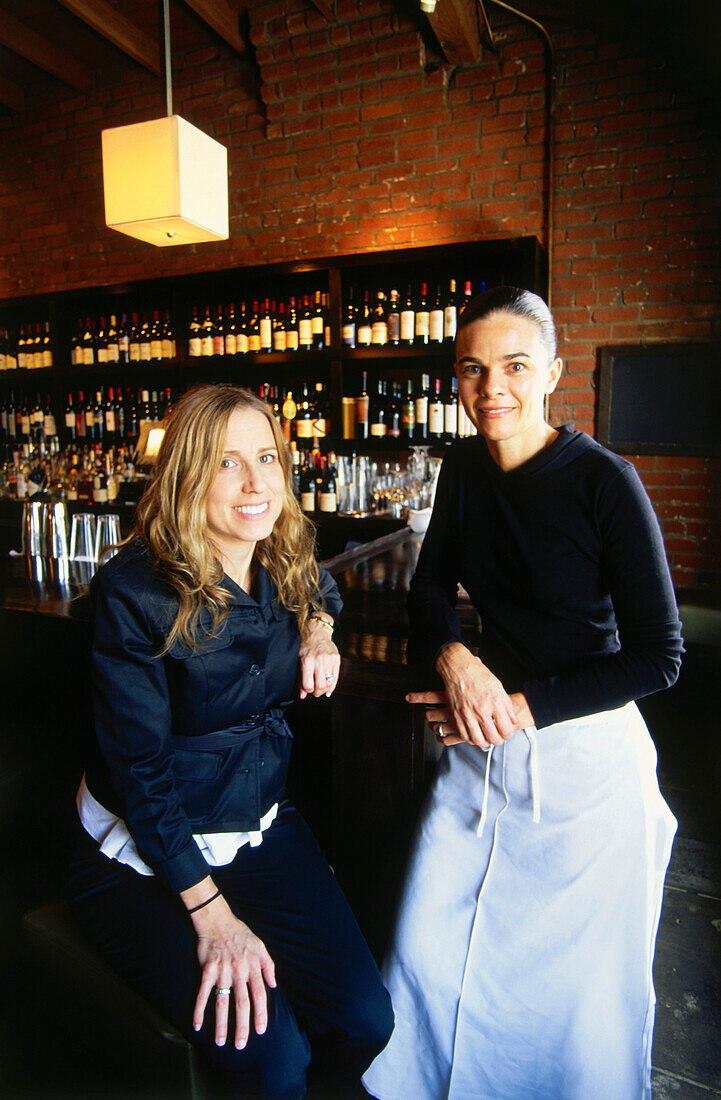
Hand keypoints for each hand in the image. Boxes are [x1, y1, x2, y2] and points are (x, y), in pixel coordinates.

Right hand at [186, 892, 275, 1048]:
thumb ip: (268, 965)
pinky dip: (199, 1009)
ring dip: (221, 1023)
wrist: (218, 921)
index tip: (260, 1030)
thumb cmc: (240, 933)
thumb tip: (274, 985)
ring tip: (220, 1042)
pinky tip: (196, 1024)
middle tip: (241, 1045)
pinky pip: (202, 993)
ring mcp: (222, 971)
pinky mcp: (207, 970)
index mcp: (253, 966)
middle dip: (242, 1026)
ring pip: (222, 1002)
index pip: (260, 995)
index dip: (261, 1014)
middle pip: (242, 1003)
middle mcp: (239, 971)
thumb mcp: (260, 945)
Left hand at [299, 617, 340, 698]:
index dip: (307, 690)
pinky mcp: (336, 659)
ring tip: (321, 690)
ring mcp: (329, 659)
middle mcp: (319, 660)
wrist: (317, 634)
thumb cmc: (306, 648)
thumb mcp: (300, 662)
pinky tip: (328, 690)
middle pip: (320, 685)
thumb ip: (301, 679)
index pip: (308, 684)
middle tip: (315, 692)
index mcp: (307, 661)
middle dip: (317, 693)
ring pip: (329, 683)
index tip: (307, 689)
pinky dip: (332, 686)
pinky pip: (336, 677)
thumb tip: (302, 696)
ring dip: (324, 690)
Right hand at [409, 643, 533, 746]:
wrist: (458, 668)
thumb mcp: (498, 687)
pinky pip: (464, 735)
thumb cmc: (477, 674)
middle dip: (498, 741)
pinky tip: (475, 735)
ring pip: (478, 740)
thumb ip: (507, 706)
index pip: (506, 729)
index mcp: (494, 702)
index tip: (507, 733)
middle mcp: (481, 710)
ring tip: (487, 739)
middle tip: (498, 738)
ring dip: (485, 743)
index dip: (508, 734)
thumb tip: (513, 720)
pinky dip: (471, 739)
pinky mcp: (457, 715)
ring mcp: (468, 714)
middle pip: (493, 738)